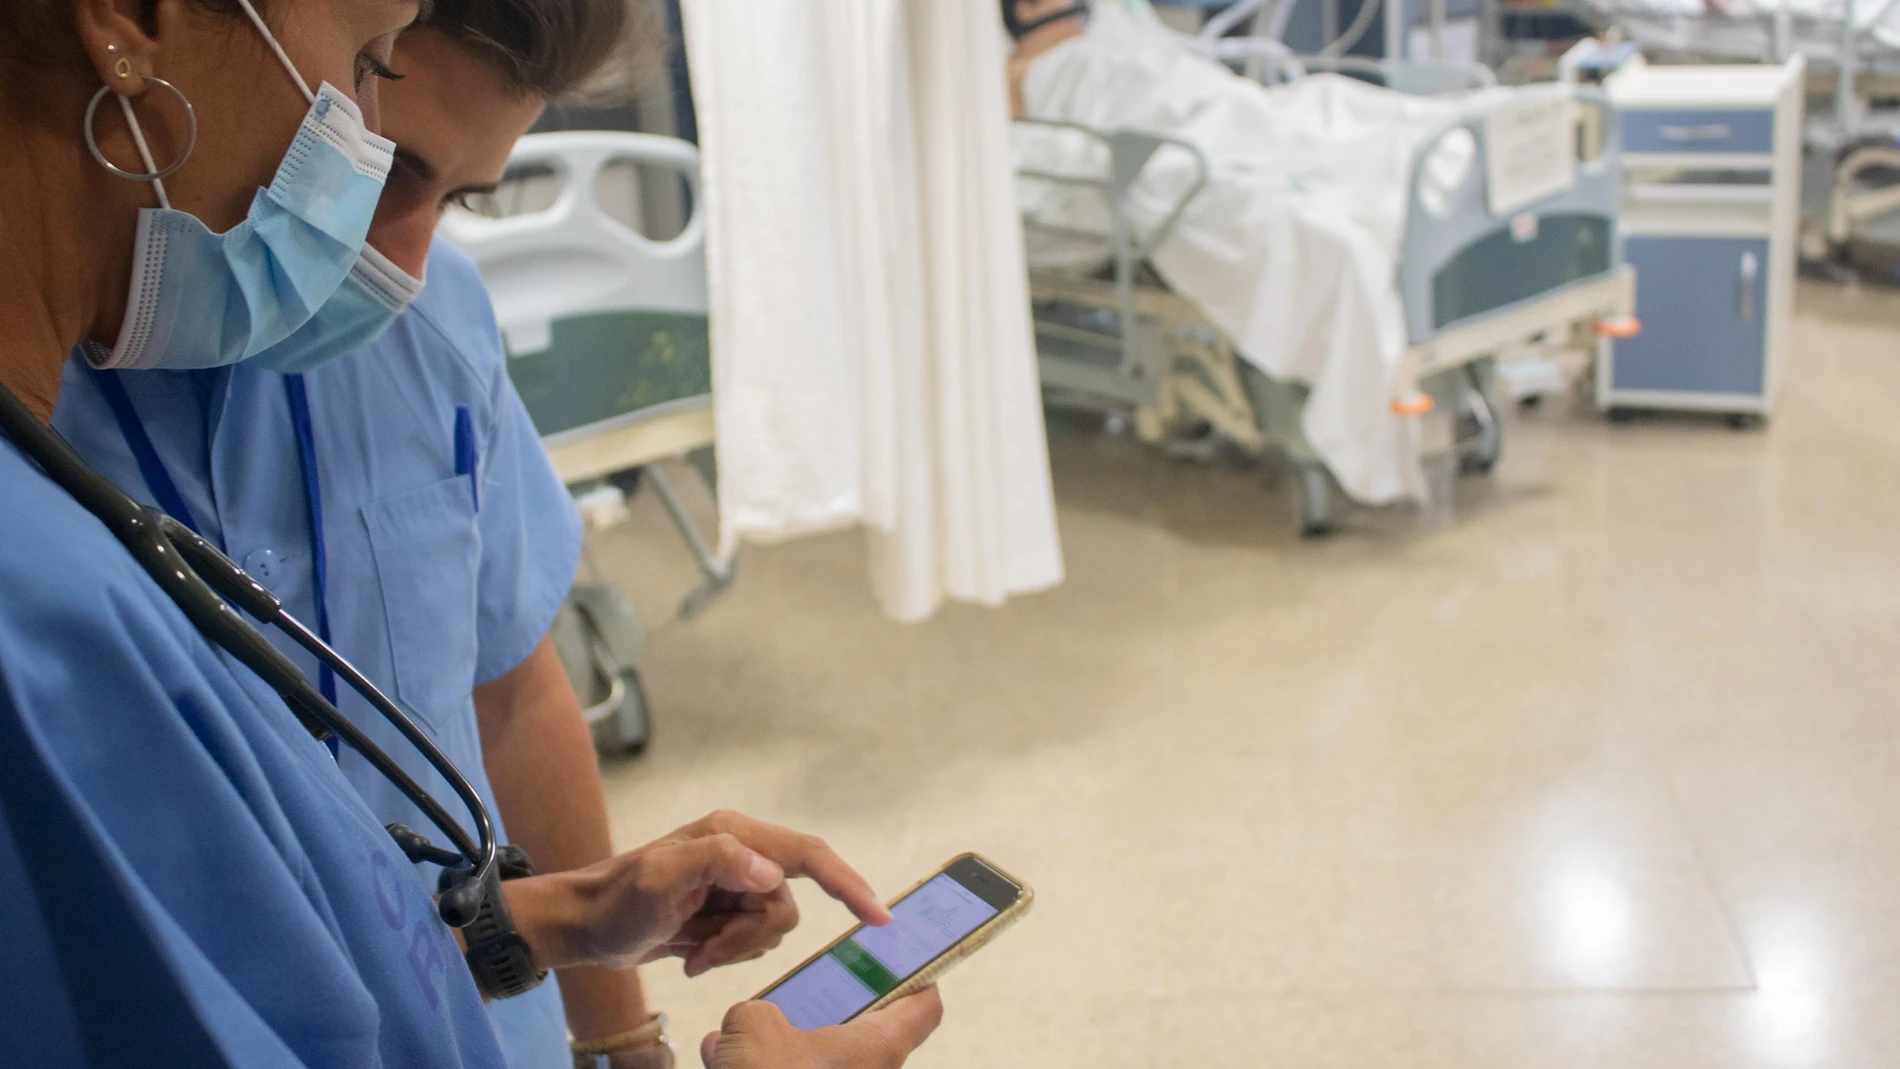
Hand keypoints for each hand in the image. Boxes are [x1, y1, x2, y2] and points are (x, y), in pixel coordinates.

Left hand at [510, 810, 891, 975]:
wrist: (586, 926)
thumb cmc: (615, 900)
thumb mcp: (659, 877)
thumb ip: (715, 861)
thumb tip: (770, 872)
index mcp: (735, 836)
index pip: (809, 856)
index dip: (848, 883)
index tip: (878, 917)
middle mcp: (743, 854)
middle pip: (788, 905)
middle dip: (750, 937)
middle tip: (707, 950)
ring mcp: (736, 884)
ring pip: (773, 927)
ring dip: (735, 950)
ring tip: (694, 951)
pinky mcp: (727, 910)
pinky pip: (753, 941)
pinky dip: (726, 956)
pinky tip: (693, 954)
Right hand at [700, 989, 944, 1068]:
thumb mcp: (754, 1027)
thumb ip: (756, 1013)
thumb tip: (749, 1020)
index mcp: (877, 1047)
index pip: (925, 1009)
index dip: (919, 980)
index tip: (904, 962)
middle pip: (868, 1035)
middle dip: (833, 1010)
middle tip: (811, 988)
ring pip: (822, 1062)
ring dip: (789, 1043)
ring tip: (750, 1026)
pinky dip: (766, 1068)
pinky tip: (722, 1056)